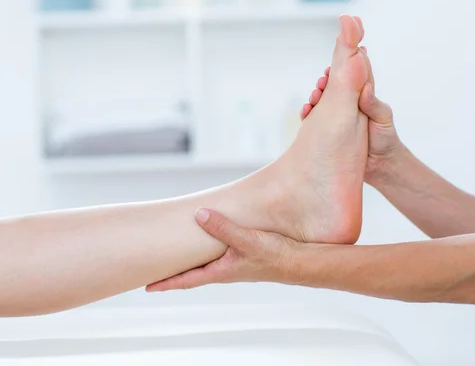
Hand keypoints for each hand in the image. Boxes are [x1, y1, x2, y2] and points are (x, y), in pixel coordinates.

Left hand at [146, 209, 298, 291]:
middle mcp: (224, 270)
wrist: (299, 261)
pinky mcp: (244, 254)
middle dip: (173, 271)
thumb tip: (199, 215)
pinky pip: (218, 252)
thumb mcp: (246, 240)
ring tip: (175, 252)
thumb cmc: (274, 256)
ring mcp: (234, 263)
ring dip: (190, 259)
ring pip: (205, 262)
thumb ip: (223, 228)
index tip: (147, 286)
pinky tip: (209, 235)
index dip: (166, 283)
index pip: (187, 280)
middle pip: (192, 272)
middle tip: (154, 268)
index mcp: (220, 272)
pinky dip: (207, 247)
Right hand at [301, 55, 403, 183]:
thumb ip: (374, 105)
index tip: (333, 64)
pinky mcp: (328, 131)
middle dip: (324, 82)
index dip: (342, 67)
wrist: (380, 166)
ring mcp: (337, 118)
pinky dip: (308, 114)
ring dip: (315, 97)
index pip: (351, 77)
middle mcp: (348, 105)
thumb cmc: (386, 140)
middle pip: (332, 87)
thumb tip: (365, 88)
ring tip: (314, 97)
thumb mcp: (384, 119)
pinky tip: (306, 113)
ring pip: (321, 101)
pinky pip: (314, 120)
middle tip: (322, 82)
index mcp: (362, 97)